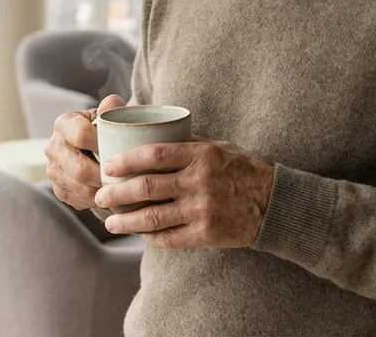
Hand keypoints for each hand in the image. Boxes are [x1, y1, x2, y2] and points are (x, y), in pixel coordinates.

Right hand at [44, 94, 125, 209]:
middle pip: (79, 168)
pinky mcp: (58, 189)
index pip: (81, 135)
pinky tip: (111, 196)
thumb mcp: (107, 116)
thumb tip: (113, 103)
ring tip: (123, 190)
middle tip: (128, 179)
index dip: (102, 145)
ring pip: (80, 187)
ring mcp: (52, 170)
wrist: (91, 147)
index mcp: (63, 123)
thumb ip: (111, 109)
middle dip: (105, 176)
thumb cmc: (103, 129)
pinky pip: (78, 200)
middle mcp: (52, 147)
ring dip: (103, 191)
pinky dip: (97, 201)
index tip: (123, 151)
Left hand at [93, 139, 275, 248]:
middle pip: (146, 187)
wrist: (275, 203)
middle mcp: (199, 181)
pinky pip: (170, 238)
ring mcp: (202, 210)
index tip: (108, 165)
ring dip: (126, 221)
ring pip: (152, 217)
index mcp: (201, 155)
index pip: (154, 154)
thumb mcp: (218, 147)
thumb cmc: (244, 169)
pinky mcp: (206, 234)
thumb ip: (187, 144)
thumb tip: (152, 137)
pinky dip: (150, 237)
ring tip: (110, 222)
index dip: (126, 160)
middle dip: (117, 193)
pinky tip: (139, 236)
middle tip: (100, 195)